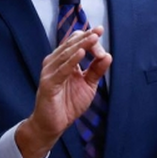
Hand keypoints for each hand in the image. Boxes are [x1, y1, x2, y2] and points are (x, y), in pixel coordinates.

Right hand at [16, 27, 111, 157]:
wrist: (53, 125)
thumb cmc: (68, 104)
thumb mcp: (88, 85)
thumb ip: (96, 71)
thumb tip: (108, 55)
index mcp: (64, 61)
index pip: (76, 42)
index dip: (89, 38)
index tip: (100, 34)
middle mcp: (55, 63)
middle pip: (72, 45)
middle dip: (87, 39)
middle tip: (99, 32)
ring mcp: (50, 72)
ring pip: (66, 54)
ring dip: (81, 45)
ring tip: (93, 38)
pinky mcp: (48, 84)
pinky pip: (62, 70)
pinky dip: (71, 61)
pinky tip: (81, 53)